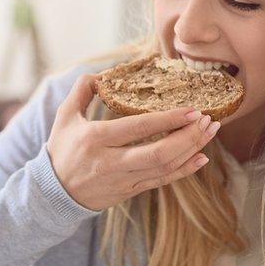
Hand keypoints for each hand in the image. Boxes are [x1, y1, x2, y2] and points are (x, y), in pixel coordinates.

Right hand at [46, 73, 220, 210]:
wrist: (54, 192)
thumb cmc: (61, 149)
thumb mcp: (64, 116)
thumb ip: (82, 90)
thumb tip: (101, 74)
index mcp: (95, 138)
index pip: (138, 128)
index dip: (168, 119)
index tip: (192, 109)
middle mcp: (110, 162)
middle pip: (158, 153)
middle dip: (188, 136)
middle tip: (208, 120)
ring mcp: (122, 180)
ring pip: (164, 168)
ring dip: (191, 150)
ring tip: (209, 132)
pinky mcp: (129, 191)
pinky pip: (162, 181)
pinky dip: (184, 170)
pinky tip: (201, 158)